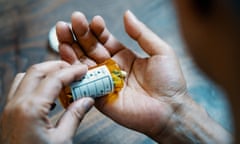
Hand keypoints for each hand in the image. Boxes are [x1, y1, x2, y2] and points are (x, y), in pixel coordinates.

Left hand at [0, 61, 93, 143]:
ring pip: (26, 77)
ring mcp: (10, 108)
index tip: (84, 69)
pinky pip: (20, 89)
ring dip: (45, 74)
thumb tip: (88, 100)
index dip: (72, 71)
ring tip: (63, 79)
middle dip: (57, 66)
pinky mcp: (9, 113)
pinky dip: (36, 84)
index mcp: (31, 109)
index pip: (54, 79)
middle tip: (74, 71)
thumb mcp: (62, 140)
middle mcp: (17, 104)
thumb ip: (75, 116)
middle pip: (37, 71)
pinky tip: (49, 95)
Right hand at [56, 11, 186, 136]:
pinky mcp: (100, 97)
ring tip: (62, 32)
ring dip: (71, 48)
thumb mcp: (160, 51)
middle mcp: (111, 68)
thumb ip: (141, 33)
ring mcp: (104, 82)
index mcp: (124, 56)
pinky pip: (83, 83)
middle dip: (79, 35)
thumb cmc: (170, 81)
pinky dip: (73, 70)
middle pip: (90, 49)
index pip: (104, 40)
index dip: (96, 30)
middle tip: (69, 21)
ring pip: (83, 63)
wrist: (170, 110)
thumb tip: (127, 14)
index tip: (92, 20)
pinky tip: (65, 55)